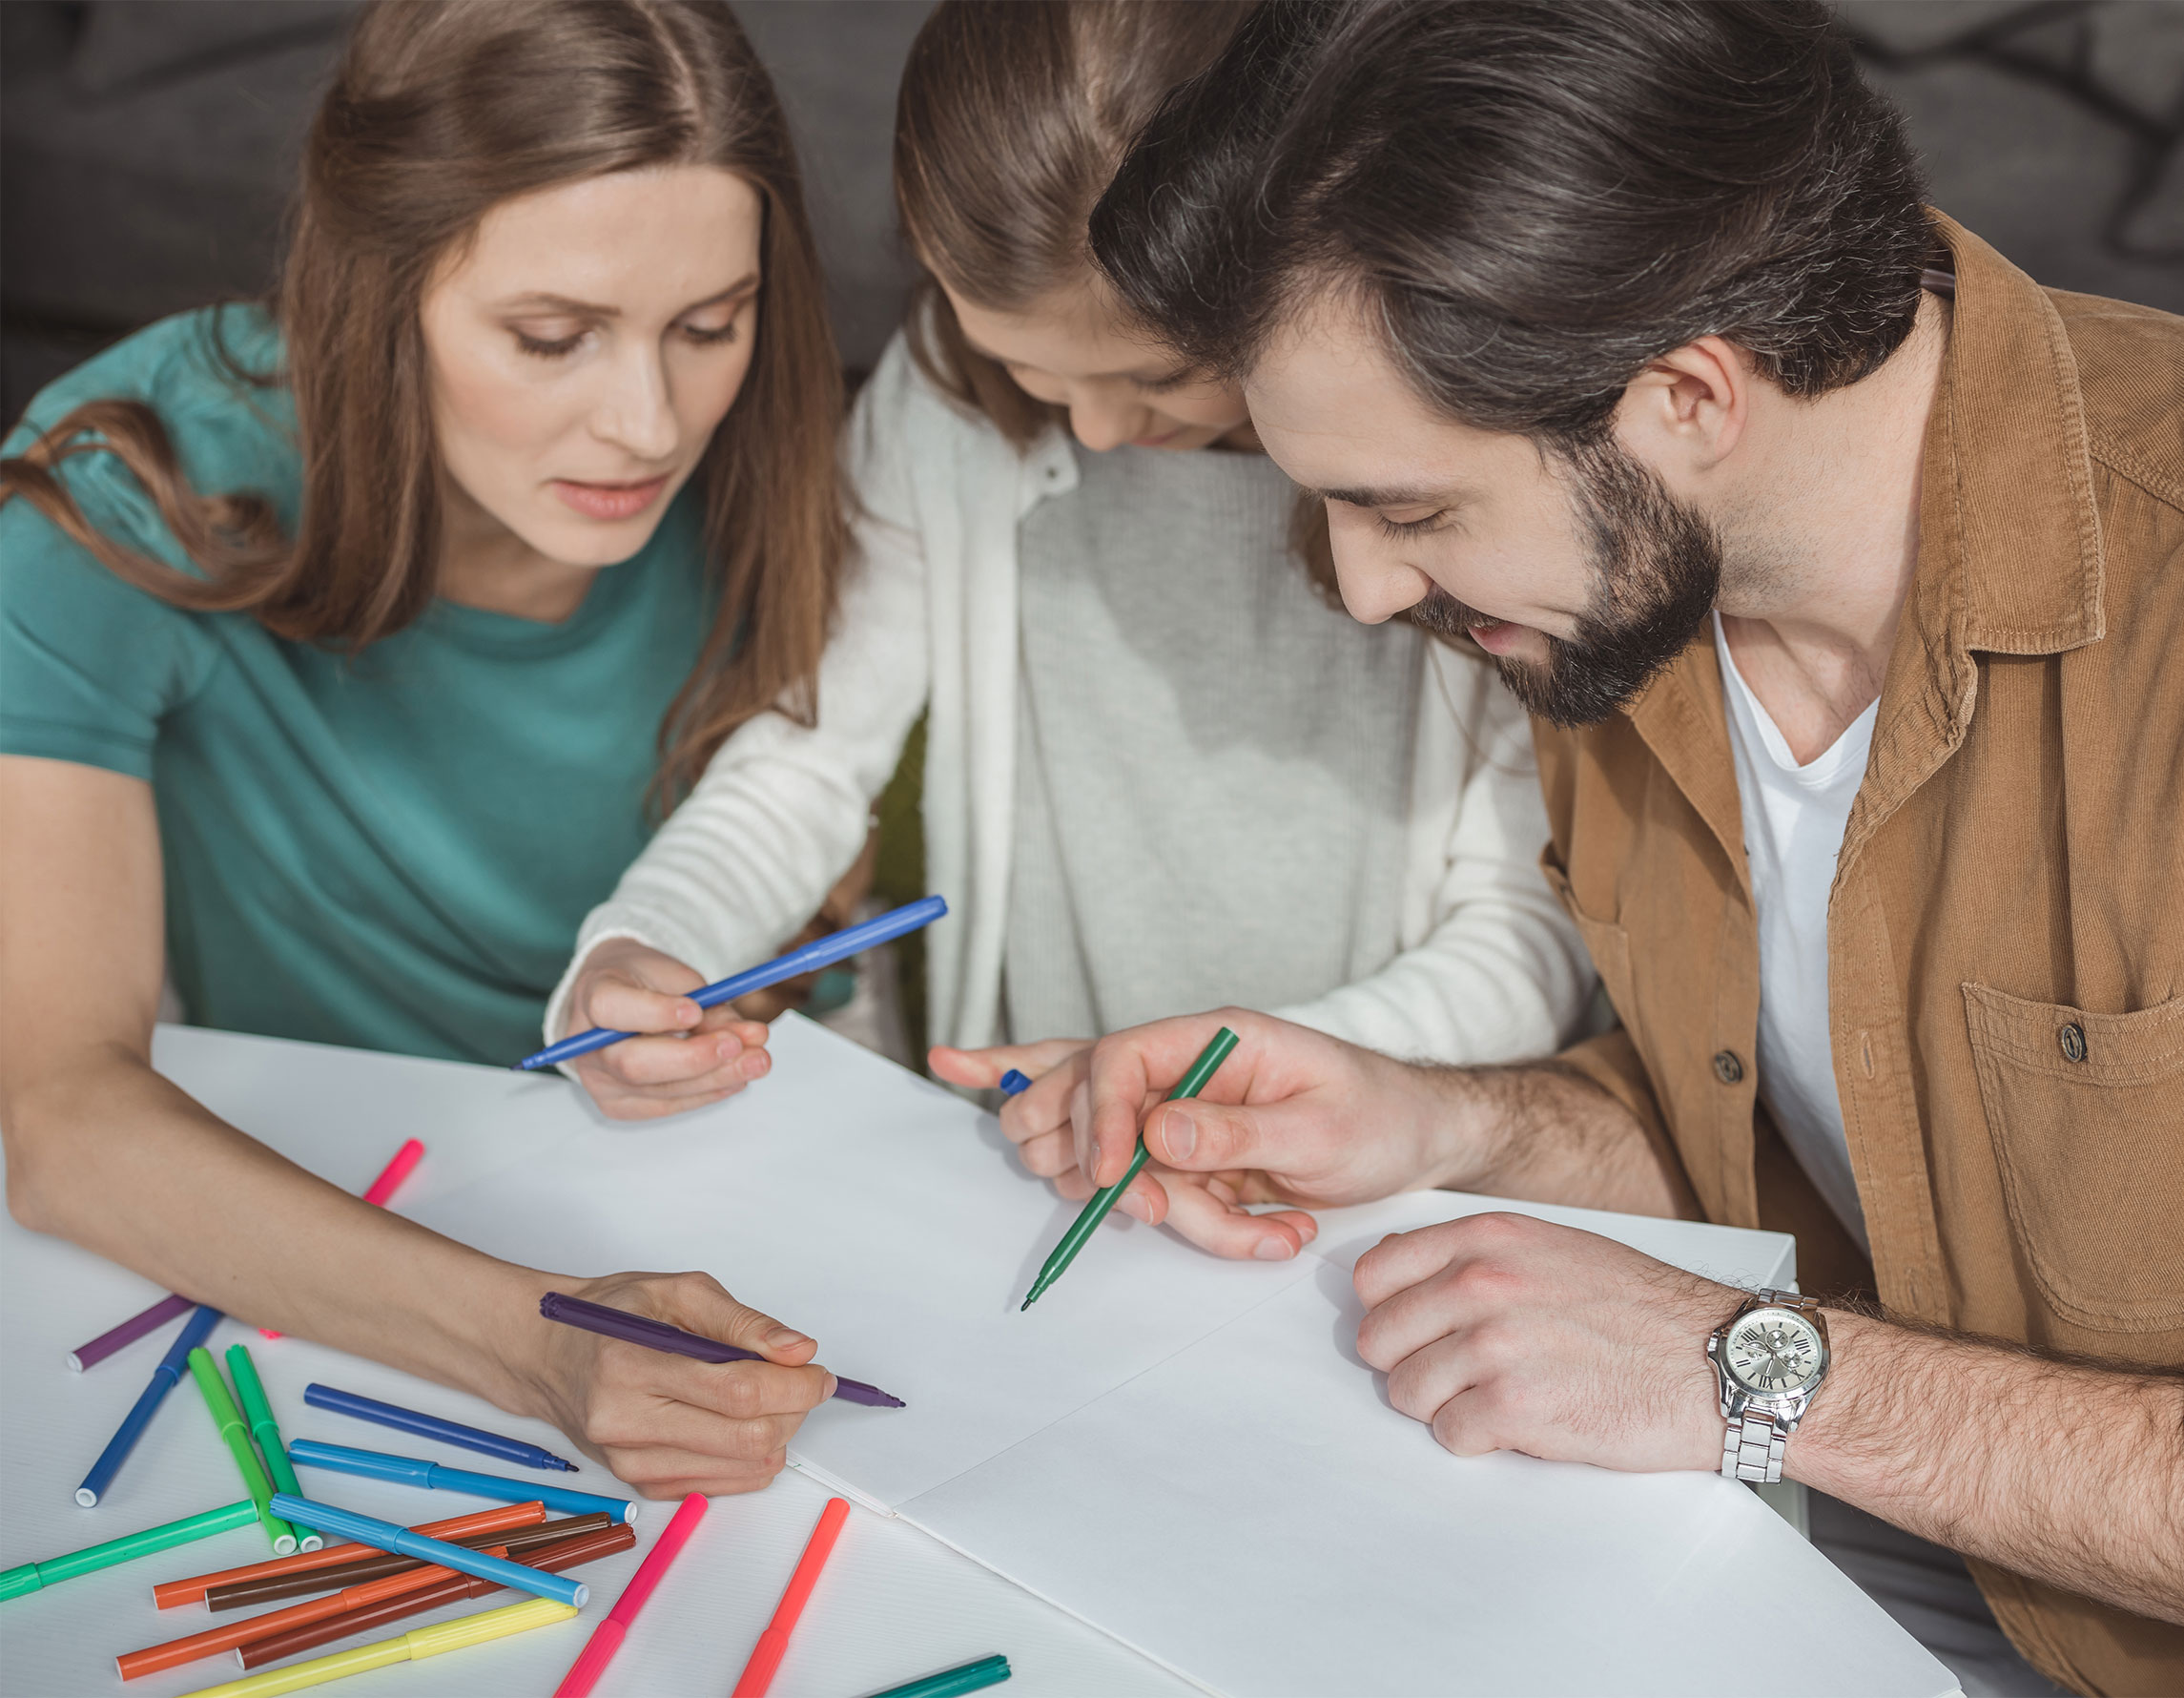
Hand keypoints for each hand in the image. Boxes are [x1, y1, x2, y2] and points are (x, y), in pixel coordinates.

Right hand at [517, 1269, 835, 1496]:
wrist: (549, 1355)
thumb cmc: (611, 1316)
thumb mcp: (675, 1292)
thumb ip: (742, 1321)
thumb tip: (798, 1350)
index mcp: (629, 1365)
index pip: (737, 1392)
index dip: (794, 1385)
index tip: (819, 1371)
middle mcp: (625, 1423)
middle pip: (745, 1436)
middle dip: (794, 1409)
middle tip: (804, 1381)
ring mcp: (630, 1462)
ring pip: (741, 1466)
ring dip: (777, 1433)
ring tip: (771, 1397)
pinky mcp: (640, 1484)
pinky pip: (721, 1484)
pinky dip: (750, 1456)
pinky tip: (742, 1423)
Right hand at [561, 939, 771, 1120]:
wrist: (620, 999)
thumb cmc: (647, 982)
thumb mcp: (677, 977)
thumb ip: (709, 1006)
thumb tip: (751, 1037)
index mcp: (592, 993)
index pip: (612, 1008)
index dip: (655, 1013)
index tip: (695, 1011)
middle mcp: (585, 1043)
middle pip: (633, 1063)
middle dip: (694, 1058)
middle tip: (739, 1046)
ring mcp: (598, 1080)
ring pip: (657, 1091)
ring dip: (714, 1078)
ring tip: (756, 1061)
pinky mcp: (618, 1105)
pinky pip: (666, 1106)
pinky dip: (706, 1093)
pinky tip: (735, 1079)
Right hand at [948, 1010, 1472, 1260]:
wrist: (1415, 1135)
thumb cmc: (1378, 1119)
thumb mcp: (1320, 1132)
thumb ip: (1236, 1135)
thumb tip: (1156, 1134)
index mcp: (1214, 1038)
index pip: (1119, 1059)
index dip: (1100, 1118)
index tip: (1115, 1178)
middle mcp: (1176, 1061)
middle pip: (1078, 1093)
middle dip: (1104, 1164)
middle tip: (1162, 1208)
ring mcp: (1166, 1100)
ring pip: (1099, 1152)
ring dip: (1163, 1209)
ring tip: (1253, 1225)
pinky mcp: (1168, 1140)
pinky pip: (1095, 1136)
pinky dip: (1035, 1108)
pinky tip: (956, 1067)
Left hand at [1353, 1212, 1731, 1470]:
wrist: (1720, 1363)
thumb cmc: (1643, 1311)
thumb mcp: (1551, 1248)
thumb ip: (1474, 1256)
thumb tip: (1401, 1269)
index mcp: (1486, 1238)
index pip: (1374, 1274)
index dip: (1389, 1310)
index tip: (1414, 1330)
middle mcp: (1481, 1283)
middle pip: (1380, 1338)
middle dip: (1412, 1363)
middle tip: (1460, 1374)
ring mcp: (1495, 1345)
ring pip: (1405, 1392)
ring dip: (1444, 1405)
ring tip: (1498, 1398)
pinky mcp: (1514, 1408)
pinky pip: (1448, 1435)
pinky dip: (1478, 1440)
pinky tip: (1521, 1424)